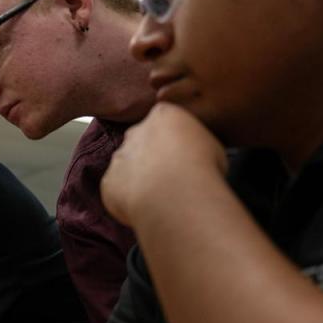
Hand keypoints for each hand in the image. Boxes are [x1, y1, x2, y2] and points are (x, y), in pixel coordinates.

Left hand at [101, 102, 226, 227]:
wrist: (176, 193)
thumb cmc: (203, 167)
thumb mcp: (214, 147)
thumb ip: (197, 146)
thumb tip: (196, 157)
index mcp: (164, 115)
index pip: (166, 121)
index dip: (177, 141)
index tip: (187, 157)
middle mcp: (136, 131)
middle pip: (142, 141)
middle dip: (153, 157)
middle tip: (173, 178)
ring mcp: (119, 156)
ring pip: (128, 166)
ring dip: (140, 179)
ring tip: (162, 197)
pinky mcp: (109, 182)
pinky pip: (118, 190)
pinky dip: (129, 199)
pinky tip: (148, 207)